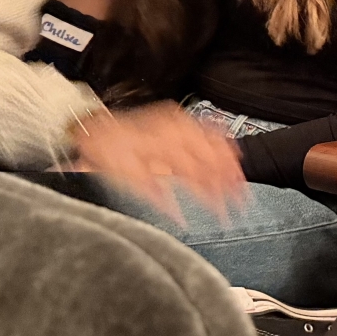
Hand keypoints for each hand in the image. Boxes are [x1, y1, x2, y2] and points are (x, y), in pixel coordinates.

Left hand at [72, 101, 245, 223]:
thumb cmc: (108, 156)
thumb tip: (179, 218)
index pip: (197, 174)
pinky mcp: (177, 117)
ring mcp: (177, 122)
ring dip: (229, 161)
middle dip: (228, 179)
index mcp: (162, 149)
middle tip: (241, 199)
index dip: (214, 194)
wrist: (95, 129)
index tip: (225, 211)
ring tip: (241, 179)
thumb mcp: (126, 180)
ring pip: (212, 141)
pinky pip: (205, 126)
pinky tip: (231, 148)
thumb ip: (157, 198)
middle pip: (209, 157)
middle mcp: (173, 132)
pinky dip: (221, 138)